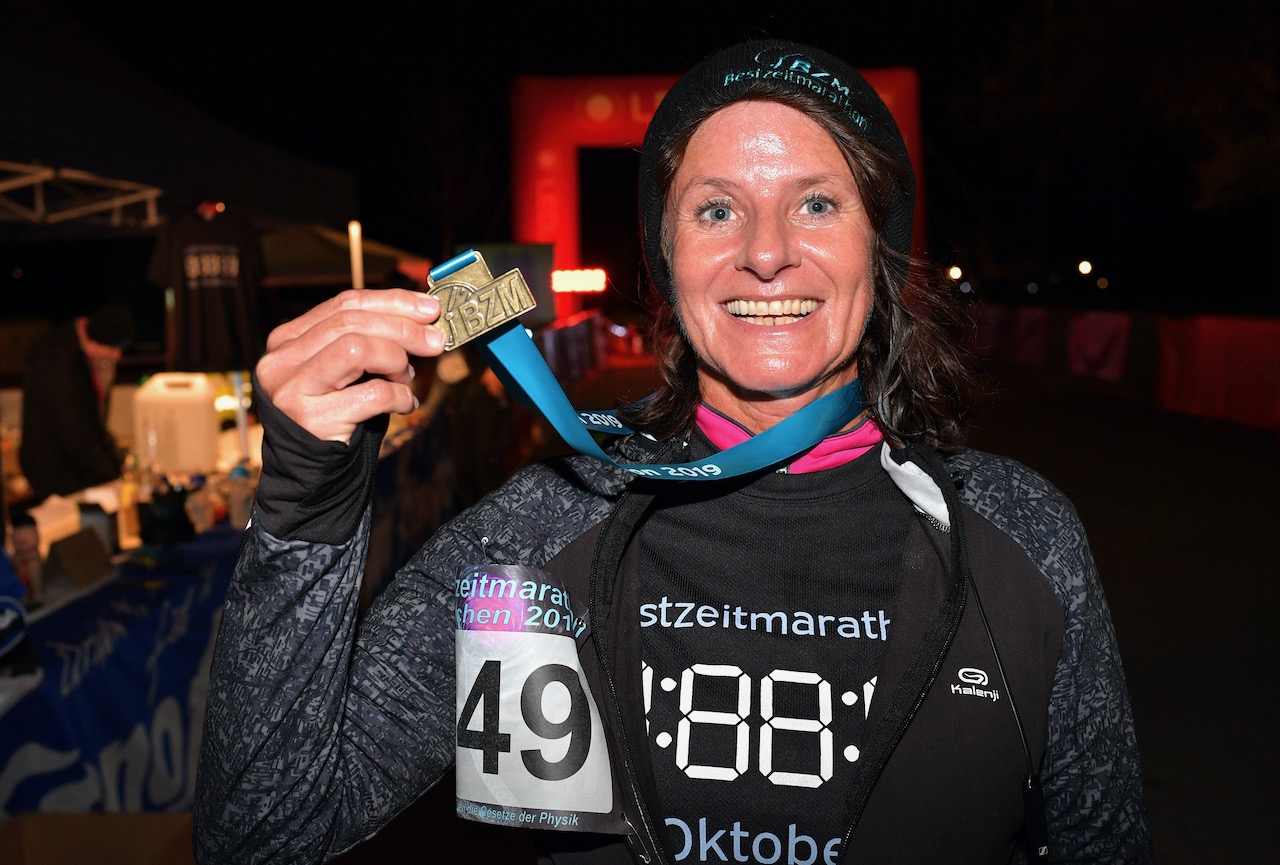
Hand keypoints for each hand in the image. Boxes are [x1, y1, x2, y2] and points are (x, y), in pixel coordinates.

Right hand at [255, 288, 444, 443]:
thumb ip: (369, 341)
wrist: (308, 473)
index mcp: (287, 339)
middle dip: (403, 328)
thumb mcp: (345, 370)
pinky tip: (405, 404)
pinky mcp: (311, 418)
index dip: (392, 301)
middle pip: (352, 323)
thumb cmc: (335, 415)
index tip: (429, 308)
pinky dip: (399, 397)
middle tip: (435, 341)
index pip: (345, 304)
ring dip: (395, 360)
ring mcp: (292, 388)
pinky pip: (373, 394)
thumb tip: (424, 317)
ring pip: (357, 348)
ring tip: (407, 378)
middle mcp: (282, 359)